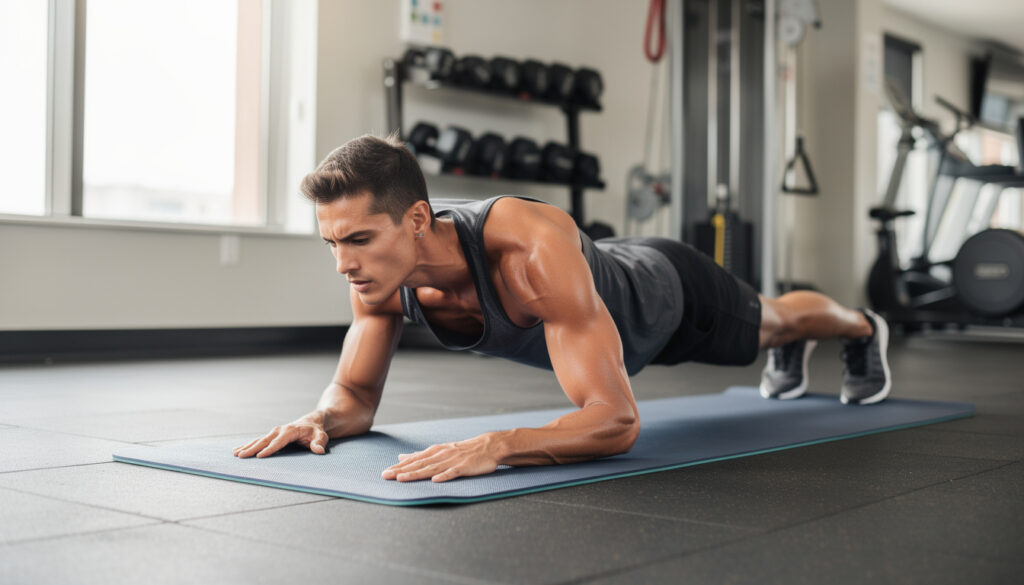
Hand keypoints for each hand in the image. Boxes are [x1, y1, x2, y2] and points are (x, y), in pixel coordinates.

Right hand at [234, 413, 329, 458]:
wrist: (312, 421)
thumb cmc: (316, 431)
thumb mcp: (321, 436)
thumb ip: (319, 443)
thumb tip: (319, 451)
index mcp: (290, 431)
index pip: (279, 442)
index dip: (269, 449)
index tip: (259, 456)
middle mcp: (280, 430)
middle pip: (264, 441)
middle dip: (253, 448)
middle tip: (242, 456)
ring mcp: (274, 432)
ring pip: (259, 440)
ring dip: (247, 446)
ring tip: (236, 454)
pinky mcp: (272, 435)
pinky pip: (258, 441)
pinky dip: (248, 445)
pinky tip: (238, 450)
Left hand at [381, 432, 502, 482]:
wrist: (487, 446)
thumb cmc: (462, 450)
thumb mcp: (439, 450)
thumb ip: (421, 455)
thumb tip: (402, 457)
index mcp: (434, 452)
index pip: (413, 460)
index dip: (399, 467)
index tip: (385, 473)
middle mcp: (440, 455)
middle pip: (418, 464)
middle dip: (401, 470)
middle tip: (386, 476)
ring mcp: (452, 461)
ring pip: (431, 469)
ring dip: (416, 474)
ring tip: (402, 478)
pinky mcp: (464, 467)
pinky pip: (453, 472)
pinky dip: (444, 476)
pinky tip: (435, 480)